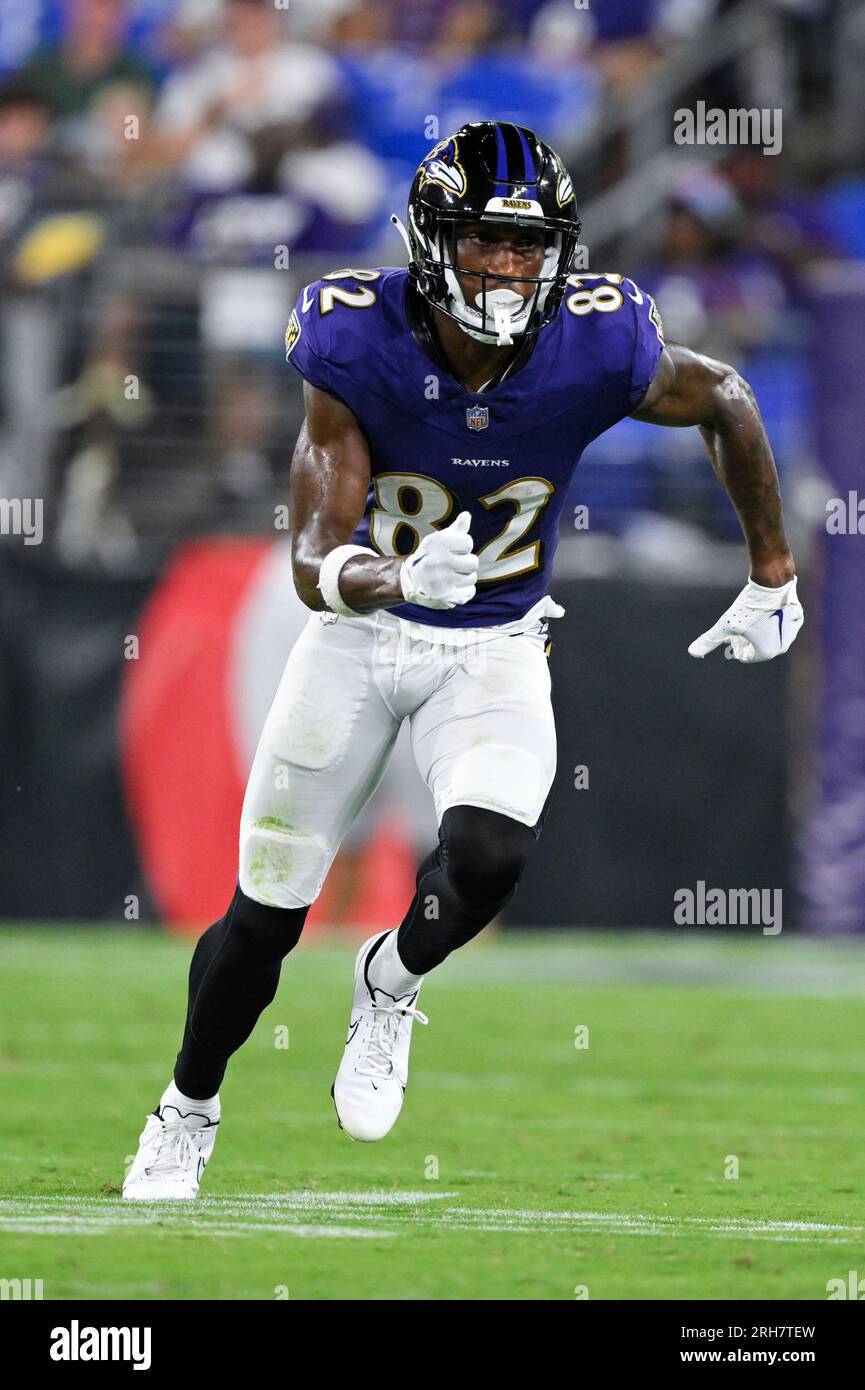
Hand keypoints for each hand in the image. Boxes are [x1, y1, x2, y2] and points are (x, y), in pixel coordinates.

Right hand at [399, 511, 478, 609]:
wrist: (411, 581)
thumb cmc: (430, 557)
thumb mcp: (439, 540)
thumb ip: (456, 530)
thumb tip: (467, 515)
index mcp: (437, 543)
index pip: (467, 542)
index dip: (463, 547)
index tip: (453, 551)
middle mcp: (438, 561)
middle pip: (473, 562)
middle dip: (466, 564)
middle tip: (453, 566)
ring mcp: (441, 581)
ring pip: (472, 578)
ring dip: (464, 578)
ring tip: (450, 578)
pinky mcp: (445, 597)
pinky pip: (470, 592)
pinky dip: (464, 591)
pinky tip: (453, 588)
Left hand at [688, 575, 802, 662]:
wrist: (772, 584)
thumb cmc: (748, 607)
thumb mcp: (725, 625)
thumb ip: (709, 640)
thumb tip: (692, 652)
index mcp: (767, 652)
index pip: (745, 655)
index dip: (734, 645)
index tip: (731, 635)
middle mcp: (782, 646)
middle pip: (759, 646)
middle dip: (747, 639)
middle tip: (740, 626)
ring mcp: (791, 632)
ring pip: (771, 634)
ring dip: (760, 630)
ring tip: (750, 618)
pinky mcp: (797, 618)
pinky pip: (781, 623)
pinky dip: (772, 619)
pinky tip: (764, 610)